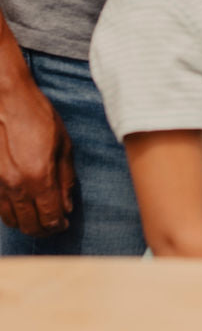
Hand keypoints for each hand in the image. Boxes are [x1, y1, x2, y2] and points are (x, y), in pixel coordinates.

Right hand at [0, 39, 74, 234]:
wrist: (5, 100)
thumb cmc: (37, 117)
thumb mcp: (63, 144)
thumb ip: (65, 178)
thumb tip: (67, 205)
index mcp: (39, 177)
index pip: (49, 217)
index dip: (58, 225)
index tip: (63, 224)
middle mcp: (16, 186)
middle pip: (29, 225)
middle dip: (43, 230)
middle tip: (52, 226)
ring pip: (10, 220)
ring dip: (25, 224)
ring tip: (36, 220)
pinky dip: (10, 213)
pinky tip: (19, 208)